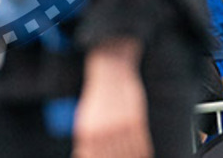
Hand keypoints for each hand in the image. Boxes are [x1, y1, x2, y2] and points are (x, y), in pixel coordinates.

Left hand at [74, 43, 150, 157]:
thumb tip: (79, 155)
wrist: (110, 72)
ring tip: (133, 156)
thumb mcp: (86, 118)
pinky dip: (143, 153)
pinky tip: (143, 153)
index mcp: (87, 132)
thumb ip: (85, 141)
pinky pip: (142, 146)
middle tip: (123, 157)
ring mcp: (120, 127)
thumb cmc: (98, 99)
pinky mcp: (135, 121)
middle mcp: (103, 131)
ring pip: (129, 155)